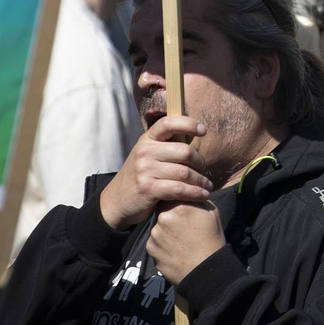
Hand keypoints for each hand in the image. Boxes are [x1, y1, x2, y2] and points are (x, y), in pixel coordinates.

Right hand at [100, 116, 213, 230]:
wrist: (116, 201)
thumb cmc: (140, 176)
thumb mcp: (148, 155)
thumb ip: (167, 146)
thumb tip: (193, 133)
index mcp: (146, 140)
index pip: (168, 123)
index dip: (188, 124)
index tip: (203, 130)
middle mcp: (144, 152)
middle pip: (184, 151)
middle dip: (199, 162)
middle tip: (203, 170)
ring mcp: (145, 170)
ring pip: (184, 172)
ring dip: (200, 180)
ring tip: (207, 185)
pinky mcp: (148, 189)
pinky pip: (179, 189)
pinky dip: (195, 193)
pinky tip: (203, 194)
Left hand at [147, 200, 225, 285]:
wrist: (204, 271)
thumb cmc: (212, 240)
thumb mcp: (212, 213)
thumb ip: (197, 199)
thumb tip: (190, 192)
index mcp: (180, 206)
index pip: (172, 194)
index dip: (177, 200)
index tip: (183, 208)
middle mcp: (163, 218)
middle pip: (163, 209)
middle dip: (171, 214)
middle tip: (182, 225)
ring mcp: (155, 234)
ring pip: (158, 225)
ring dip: (166, 229)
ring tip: (180, 240)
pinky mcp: (150, 248)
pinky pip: (155, 240)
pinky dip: (162, 243)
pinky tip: (174, 249)